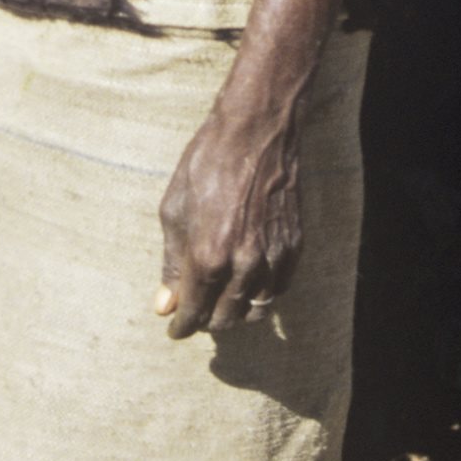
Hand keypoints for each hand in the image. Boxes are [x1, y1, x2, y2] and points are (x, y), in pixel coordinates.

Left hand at [156, 85, 302, 339]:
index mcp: (208, 255)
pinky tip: (248, 285)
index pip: (193, 312)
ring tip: (221, 303)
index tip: (174, 327)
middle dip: (206, 321)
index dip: (180, 325)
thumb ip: (171, 264)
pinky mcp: (294, 246)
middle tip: (195, 313)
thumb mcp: (174, 212)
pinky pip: (278, 289)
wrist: (256, 132)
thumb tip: (166, 304)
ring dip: (235, 313)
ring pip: (255, 310)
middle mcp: (244, 263)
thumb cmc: (207, 165)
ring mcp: (273, 256)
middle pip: (226, 318)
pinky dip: (261, 295)